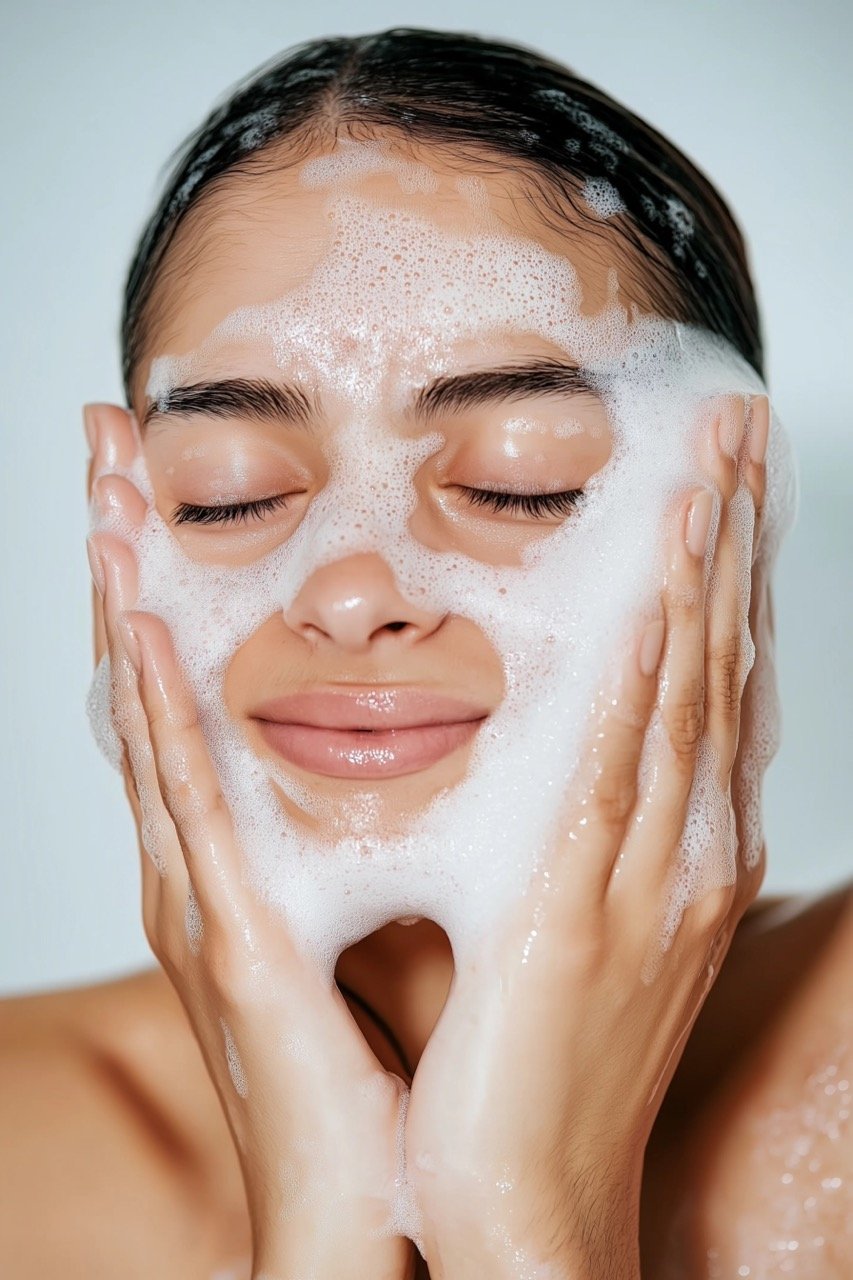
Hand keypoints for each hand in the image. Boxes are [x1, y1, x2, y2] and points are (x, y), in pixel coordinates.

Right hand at [85, 406, 414, 1279]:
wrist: (363, 1201)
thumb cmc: (364, 1069)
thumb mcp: (367, 922)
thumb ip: (362, 836)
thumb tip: (419, 751)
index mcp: (234, 855)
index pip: (186, 693)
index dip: (160, 589)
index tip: (153, 490)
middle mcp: (201, 861)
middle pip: (148, 682)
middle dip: (124, 563)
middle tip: (108, 450)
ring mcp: (203, 896)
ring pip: (150, 721)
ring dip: (124, 606)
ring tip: (105, 499)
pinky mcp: (231, 938)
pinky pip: (187, 807)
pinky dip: (156, 715)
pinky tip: (138, 630)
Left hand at [405, 395, 769, 1279]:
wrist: (527, 1192)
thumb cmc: (544, 1066)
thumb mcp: (579, 932)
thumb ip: (581, 836)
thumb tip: (568, 757)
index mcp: (680, 859)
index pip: (715, 692)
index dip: (728, 585)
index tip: (726, 498)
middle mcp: (686, 855)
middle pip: (721, 671)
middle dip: (734, 550)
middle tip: (741, 444)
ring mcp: (647, 878)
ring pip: (688, 700)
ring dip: (703, 579)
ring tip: (710, 476)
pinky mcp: (582, 903)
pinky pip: (624, 768)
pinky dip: (649, 676)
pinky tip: (660, 597)